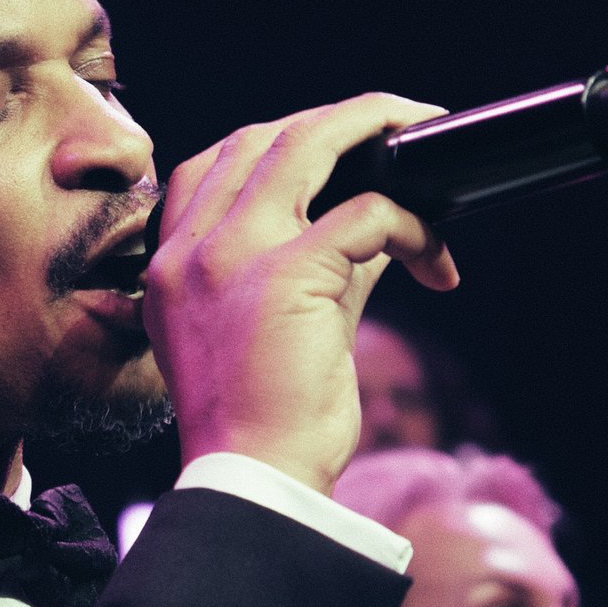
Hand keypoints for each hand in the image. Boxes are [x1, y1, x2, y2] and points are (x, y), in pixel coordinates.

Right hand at [143, 94, 458, 491]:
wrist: (254, 484)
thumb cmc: (263, 422)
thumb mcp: (270, 330)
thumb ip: (309, 266)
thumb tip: (374, 219)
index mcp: (171, 266)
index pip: (210, 163)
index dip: (277, 140)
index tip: (333, 150)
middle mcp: (191, 250)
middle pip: (262, 138)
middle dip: (340, 121)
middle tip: (399, 127)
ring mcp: (234, 256)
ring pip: (309, 145)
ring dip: (377, 129)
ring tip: (422, 138)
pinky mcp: (289, 276)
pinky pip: (367, 213)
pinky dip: (412, 225)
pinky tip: (436, 260)